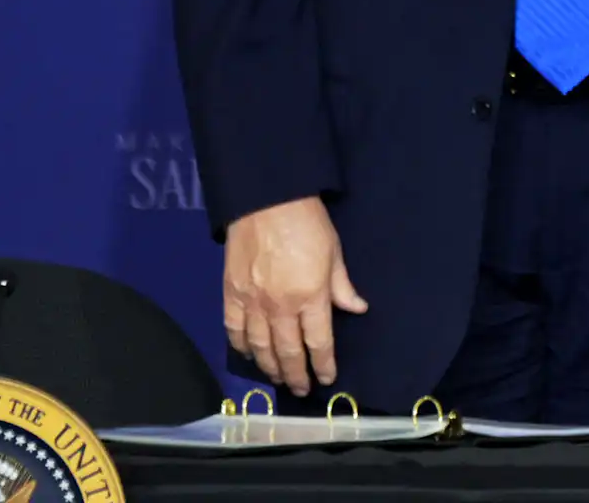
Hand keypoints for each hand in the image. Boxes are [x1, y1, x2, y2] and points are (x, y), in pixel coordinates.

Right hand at [223, 196, 366, 395]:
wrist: (266, 199)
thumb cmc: (307, 223)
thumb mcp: (334, 252)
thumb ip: (342, 286)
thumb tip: (357, 309)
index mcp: (310, 297)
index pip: (318, 343)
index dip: (323, 365)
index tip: (326, 378)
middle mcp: (280, 307)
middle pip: (288, 352)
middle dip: (297, 375)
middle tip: (302, 389)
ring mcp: (252, 303)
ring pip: (260, 348)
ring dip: (270, 368)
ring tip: (278, 379)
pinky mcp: (231, 294)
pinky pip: (234, 330)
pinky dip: (241, 347)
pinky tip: (248, 355)